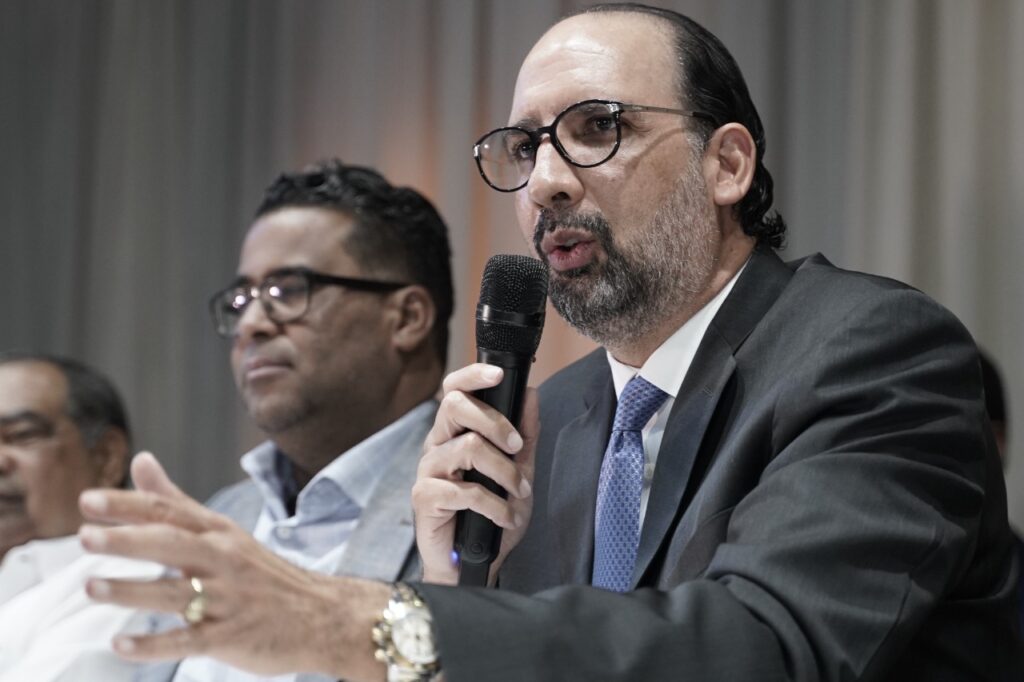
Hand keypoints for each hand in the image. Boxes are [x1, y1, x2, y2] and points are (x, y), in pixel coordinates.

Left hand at [79, 452, 388, 680]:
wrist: (323, 615)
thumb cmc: (262, 574)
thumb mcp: (223, 532)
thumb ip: (175, 501)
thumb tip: (141, 459)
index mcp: (218, 533)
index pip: (169, 512)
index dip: (127, 506)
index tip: (88, 501)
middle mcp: (223, 561)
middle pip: (172, 545)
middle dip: (128, 540)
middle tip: (84, 537)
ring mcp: (228, 600)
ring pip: (176, 593)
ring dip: (132, 590)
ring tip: (92, 586)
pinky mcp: (231, 637)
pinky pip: (188, 641)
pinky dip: (153, 644)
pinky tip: (120, 644)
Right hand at [413, 364, 537, 584]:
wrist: (474, 565)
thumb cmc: (491, 517)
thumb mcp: (519, 471)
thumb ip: (525, 434)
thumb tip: (531, 394)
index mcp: (455, 432)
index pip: (454, 389)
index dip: (473, 375)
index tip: (499, 374)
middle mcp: (437, 445)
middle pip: (455, 405)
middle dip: (494, 420)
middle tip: (515, 445)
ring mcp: (428, 470)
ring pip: (467, 446)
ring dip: (503, 471)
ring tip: (520, 492)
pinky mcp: (424, 498)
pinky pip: (464, 490)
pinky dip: (495, 505)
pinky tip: (505, 517)